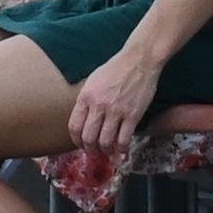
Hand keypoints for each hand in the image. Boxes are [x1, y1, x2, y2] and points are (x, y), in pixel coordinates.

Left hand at [65, 44, 167, 161]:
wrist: (138, 61)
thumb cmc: (115, 69)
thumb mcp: (92, 82)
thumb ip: (86, 100)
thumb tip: (82, 119)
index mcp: (85, 97)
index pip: (74, 127)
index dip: (76, 140)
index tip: (81, 144)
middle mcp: (98, 106)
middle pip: (88, 138)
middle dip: (90, 150)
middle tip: (94, 152)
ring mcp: (116, 111)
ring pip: (105, 142)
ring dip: (105, 151)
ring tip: (108, 152)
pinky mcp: (132, 115)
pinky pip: (124, 139)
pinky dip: (121, 149)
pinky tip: (122, 150)